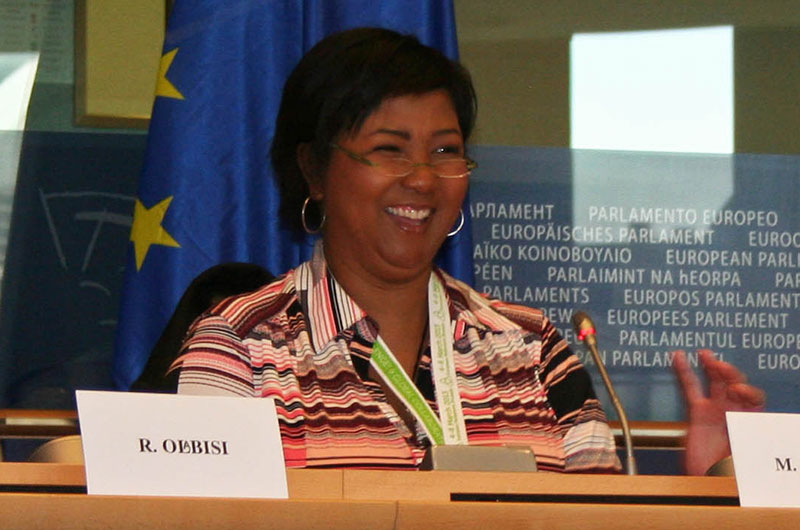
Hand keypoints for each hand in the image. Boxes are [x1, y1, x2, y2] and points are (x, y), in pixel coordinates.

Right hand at [673, 349, 764, 475]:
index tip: (737, 392)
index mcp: (751, 422)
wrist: (708, 485)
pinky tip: (679, 358)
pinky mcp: (698, 413)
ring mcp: (716, 411)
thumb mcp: (745, 460)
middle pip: (735, 385)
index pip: (755, 398)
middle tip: (720, 367)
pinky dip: (685, 372)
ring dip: (711, 366)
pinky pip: (690, 388)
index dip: (747, 391)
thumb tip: (751, 437)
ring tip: (705, 354)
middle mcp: (736, 413)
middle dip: (730, 374)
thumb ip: (747, 445)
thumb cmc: (730, 475)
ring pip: (715, 382)